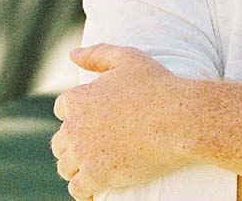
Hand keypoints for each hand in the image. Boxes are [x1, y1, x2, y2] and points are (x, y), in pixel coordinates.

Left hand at [51, 44, 199, 199]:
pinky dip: (85, 190)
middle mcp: (74, 127)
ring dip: (78, 166)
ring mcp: (84, 154)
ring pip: (66, 166)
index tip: (96, 117)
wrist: (180, 119)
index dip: (79, 112)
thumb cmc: (157, 86)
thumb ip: (97, 54)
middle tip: (99, 143)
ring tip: (97, 164)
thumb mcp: (128, 58)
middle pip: (60, 140)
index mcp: (78, 98)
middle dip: (74, 142)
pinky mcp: (97, 176)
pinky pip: (78, 190)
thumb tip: (73, 54)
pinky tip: (98, 187)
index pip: (63, 108)